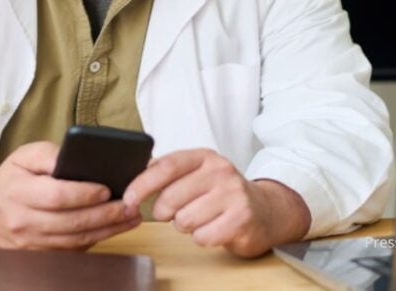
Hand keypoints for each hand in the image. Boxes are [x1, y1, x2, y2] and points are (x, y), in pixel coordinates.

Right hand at [0, 141, 141, 248]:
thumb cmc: (10, 181)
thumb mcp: (23, 157)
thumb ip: (48, 154)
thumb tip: (73, 157)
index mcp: (18, 192)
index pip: (56, 196)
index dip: (83, 194)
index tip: (106, 189)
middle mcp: (24, 221)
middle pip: (71, 222)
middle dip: (105, 214)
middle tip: (130, 205)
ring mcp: (31, 243)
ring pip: (76, 240)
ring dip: (108, 230)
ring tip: (130, 217)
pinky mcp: (41, 255)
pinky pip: (73, 249)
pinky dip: (97, 239)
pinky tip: (114, 228)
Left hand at [122, 149, 311, 257]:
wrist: (266, 210)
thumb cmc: (222, 193)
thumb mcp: (199, 172)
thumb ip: (169, 170)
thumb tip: (136, 173)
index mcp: (205, 157)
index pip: (166, 166)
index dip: (142, 184)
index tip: (128, 199)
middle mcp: (220, 171)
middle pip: (171, 198)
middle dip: (165, 212)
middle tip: (175, 212)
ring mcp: (233, 195)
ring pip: (184, 220)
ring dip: (185, 225)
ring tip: (200, 218)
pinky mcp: (241, 219)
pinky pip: (202, 236)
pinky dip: (202, 237)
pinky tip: (213, 228)